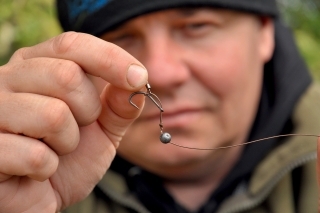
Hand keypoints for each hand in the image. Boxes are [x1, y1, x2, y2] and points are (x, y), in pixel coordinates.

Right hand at [0, 32, 147, 211]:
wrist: (42, 194)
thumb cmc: (71, 156)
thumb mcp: (104, 127)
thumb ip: (121, 104)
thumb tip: (137, 79)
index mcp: (37, 65)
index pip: (73, 44)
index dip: (111, 59)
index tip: (139, 78)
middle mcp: (8, 78)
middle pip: (66, 75)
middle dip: (88, 110)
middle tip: (79, 127)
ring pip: (52, 115)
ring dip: (68, 142)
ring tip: (56, 148)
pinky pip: (34, 155)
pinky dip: (47, 168)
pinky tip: (35, 169)